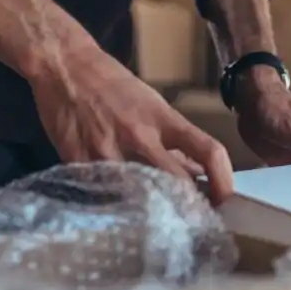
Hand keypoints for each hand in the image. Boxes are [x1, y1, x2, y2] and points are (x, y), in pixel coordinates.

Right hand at [28, 48, 233, 202]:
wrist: (65, 66)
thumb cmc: (113, 85)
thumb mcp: (153, 106)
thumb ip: (173, 142)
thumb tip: (196, 175)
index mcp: (164, 119)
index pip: (208, 151)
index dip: (223, 180)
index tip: (225, 199)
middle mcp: (141, 136)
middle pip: (178, 182)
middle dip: (190, 207)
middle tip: (193, 222)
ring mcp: (109, 152)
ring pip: (141, 196)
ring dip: (153, 212)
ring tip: (158, 223)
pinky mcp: (79, 163)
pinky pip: (104, 195)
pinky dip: (117, 207)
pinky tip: (120, 212)